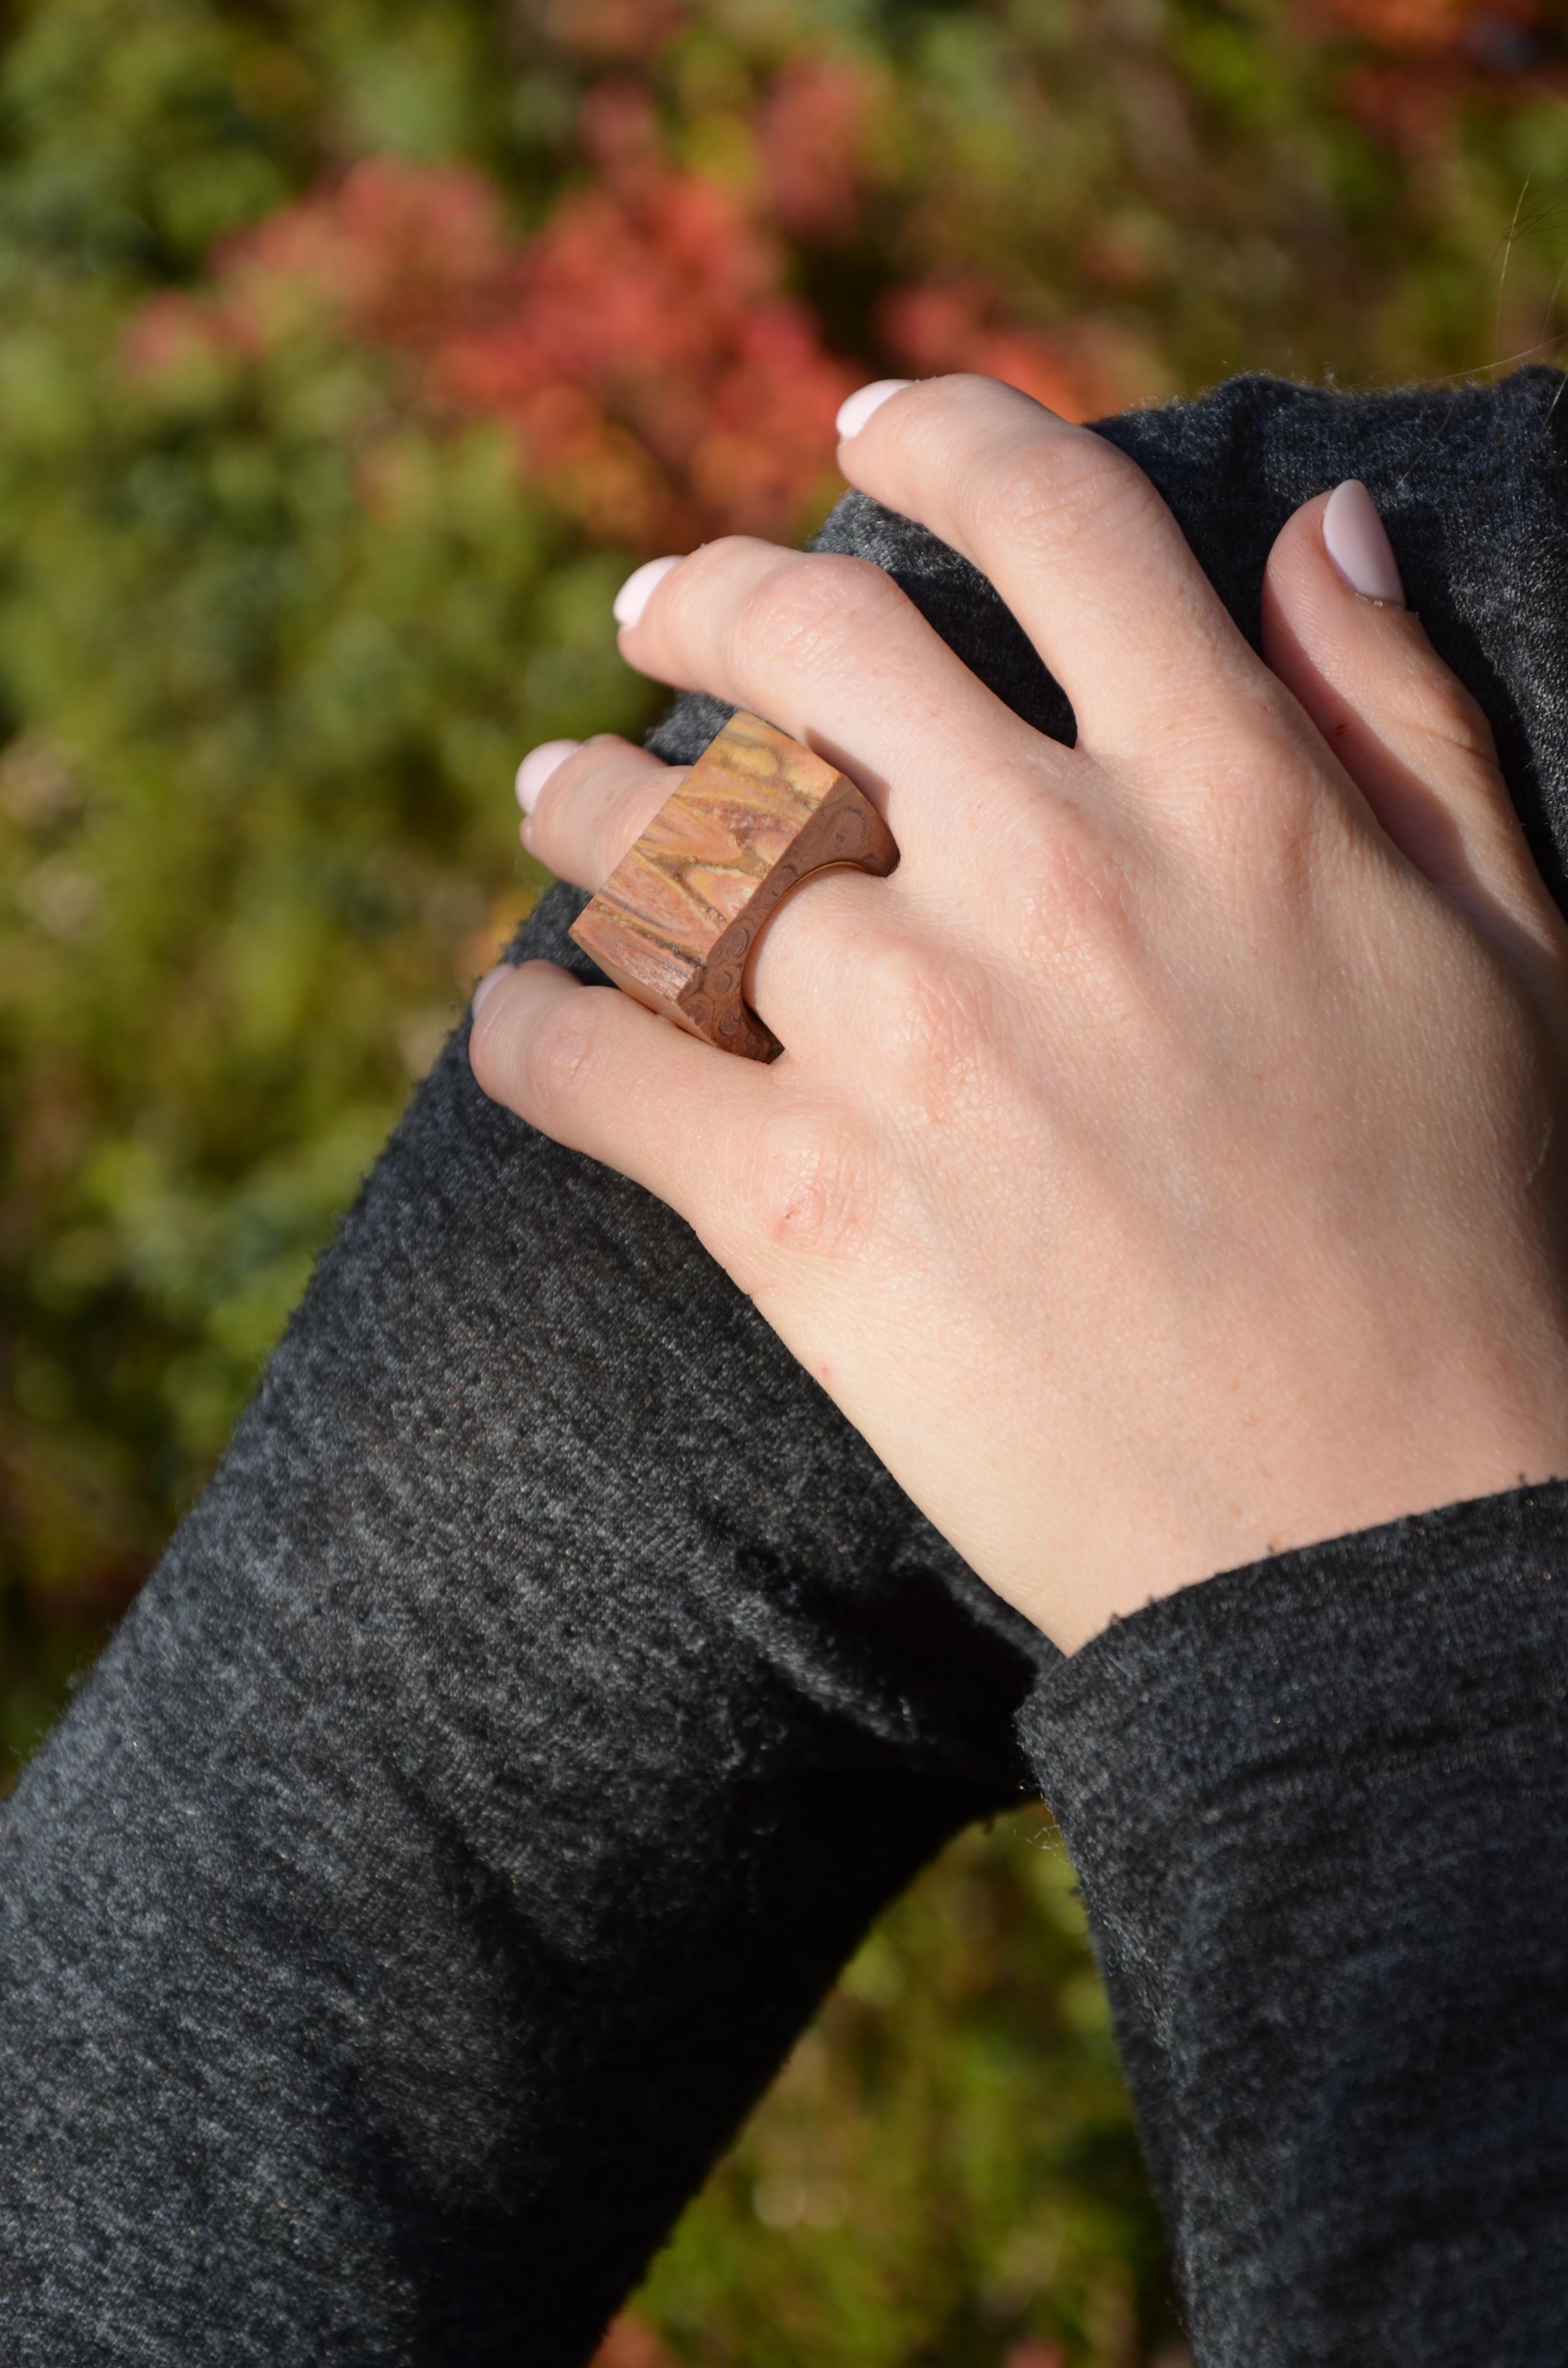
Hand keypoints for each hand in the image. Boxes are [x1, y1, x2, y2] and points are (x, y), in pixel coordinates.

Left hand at [471, 376, 1567, 1650]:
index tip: (867, 429)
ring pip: (668, 846)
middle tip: (653, 608)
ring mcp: (908, 1041)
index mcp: (1229, 796)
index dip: (944, 437)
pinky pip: (593, 1068)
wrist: (1369, 1541)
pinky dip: (528, 1035)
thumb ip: (1406, 720)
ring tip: (555, 795)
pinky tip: (515, 1022)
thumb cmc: (1471, 1248)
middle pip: (812, 644)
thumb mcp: (1506, 948)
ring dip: (585, 803)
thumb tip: (1322, 524)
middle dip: (708, 594)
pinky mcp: (799, 1211)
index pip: (1054, 521)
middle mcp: (1050, 878)